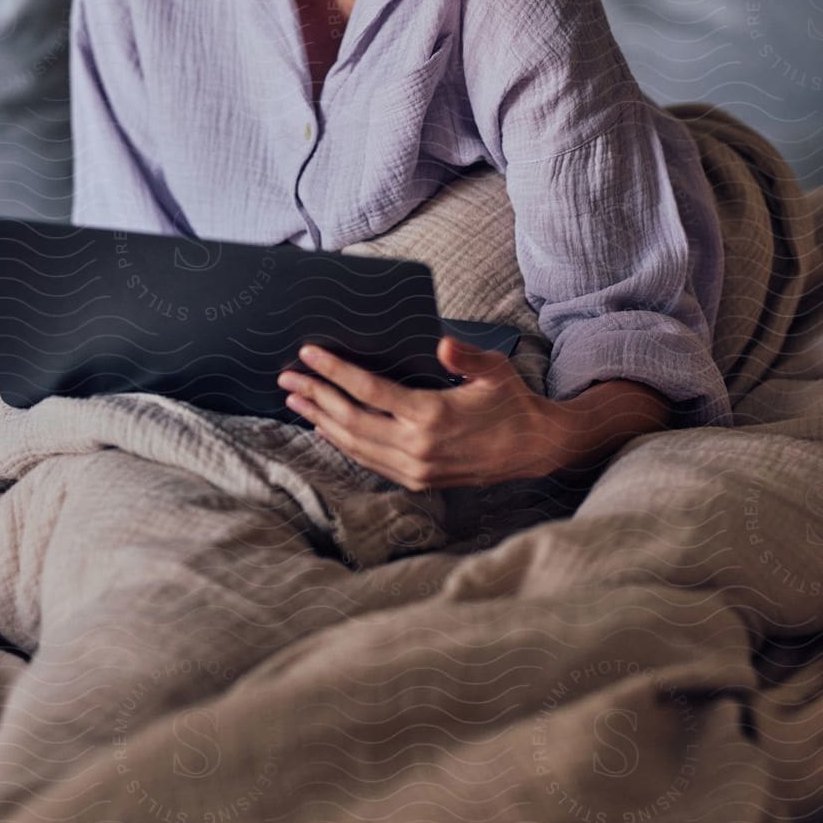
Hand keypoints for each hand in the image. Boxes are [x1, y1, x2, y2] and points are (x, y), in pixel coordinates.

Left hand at [276, 336, 573, 491]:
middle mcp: (418, 447)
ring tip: (296, 402)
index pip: (369, 391)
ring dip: (321, 422)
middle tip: (287, 379)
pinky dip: (343, 444)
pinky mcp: (418, 481)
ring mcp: (416, 469)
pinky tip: (326, 429)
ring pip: (355, 445)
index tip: (309, 355)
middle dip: (315, 397)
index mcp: (432, 416)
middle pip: (350, 420)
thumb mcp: (494, 370)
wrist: (535, 448)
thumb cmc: (512, 402)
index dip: (335, 372)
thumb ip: (465, 356)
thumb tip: (441, 342)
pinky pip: (370, 462)